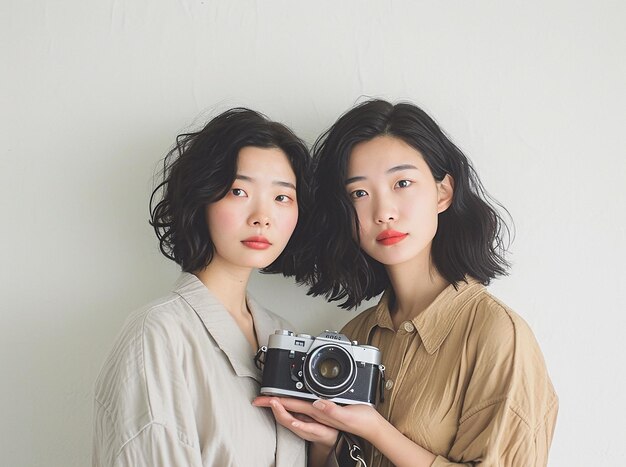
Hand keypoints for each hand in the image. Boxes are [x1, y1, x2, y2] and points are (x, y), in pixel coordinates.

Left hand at [253, 396, 383, 442]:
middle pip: (287, 413)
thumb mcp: (345, 416)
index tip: (264, 398)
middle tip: (259, 399)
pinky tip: (288, 409)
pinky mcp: (320, 417)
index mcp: (317, 414)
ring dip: (279, 408)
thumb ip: (330, 410)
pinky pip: (301, 417)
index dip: (276, 403)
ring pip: (292, 416)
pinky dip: (291, 412)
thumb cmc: (357, 421)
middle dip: (271, 405)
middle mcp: (314, 417)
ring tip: (269, 401)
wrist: (367, 429)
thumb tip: (316, 404)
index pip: (291, 408)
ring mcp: (316, 419)